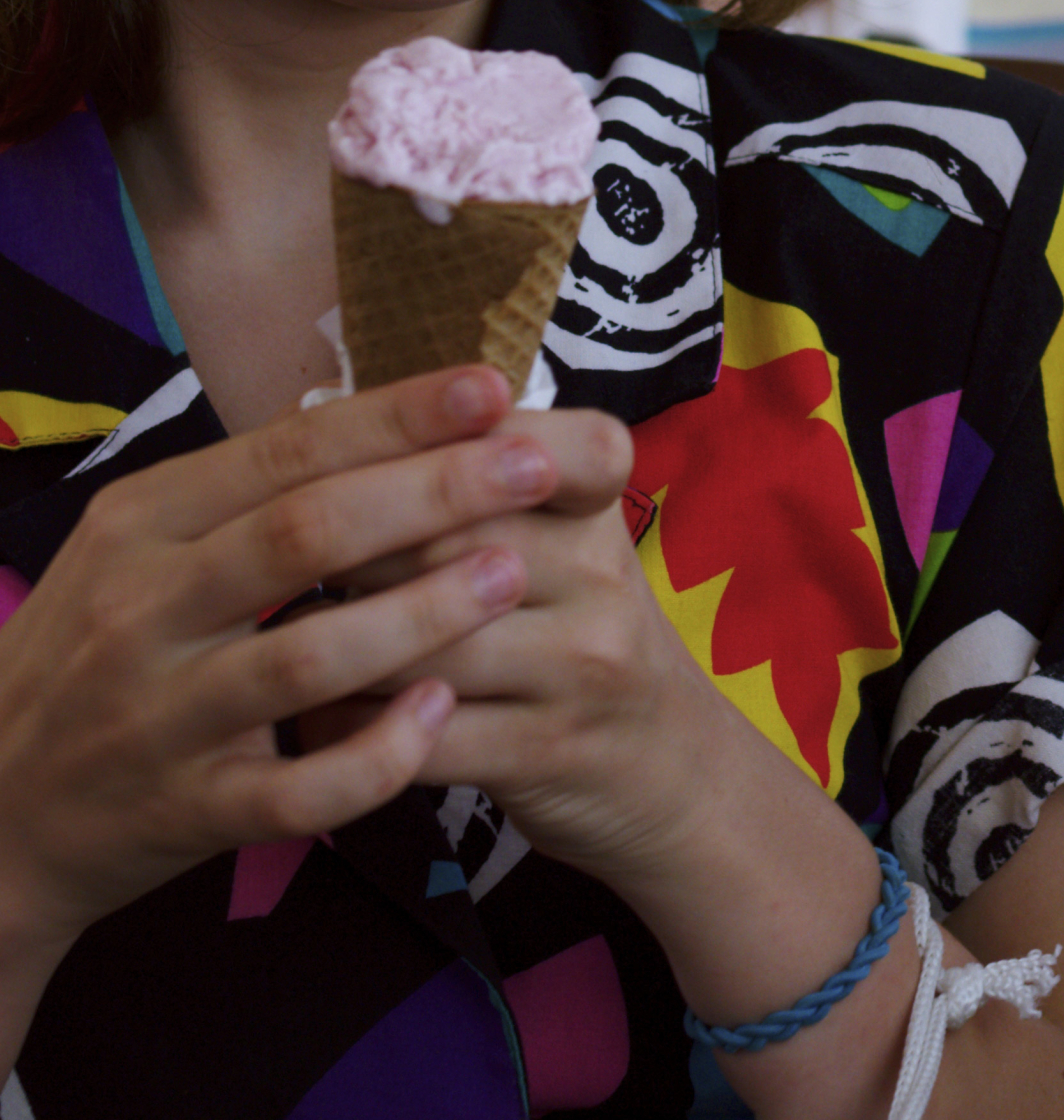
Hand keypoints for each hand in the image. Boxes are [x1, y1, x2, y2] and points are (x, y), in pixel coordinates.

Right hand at [0, 363, 564, 961]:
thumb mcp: (135, 547)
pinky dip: (376, 752)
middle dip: (433, 492)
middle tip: (535, 465)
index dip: (394, 417)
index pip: (283, 450)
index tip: (489, 388)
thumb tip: (373, 412)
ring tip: (512, 573)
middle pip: (305, 532)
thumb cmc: (95, 653)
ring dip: (422, 613)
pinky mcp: (188, 809)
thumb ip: (240, 491)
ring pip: (309, 657)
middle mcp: (145, 606)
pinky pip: (299, 788)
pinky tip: (438, 714)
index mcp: (141, 520)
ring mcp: (164, 714)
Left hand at [301, 404, 723, 899]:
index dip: (420, 441)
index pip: (514, 438)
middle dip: (344, 548)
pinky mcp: (548, 753)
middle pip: (440, 537)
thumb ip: (465, 477)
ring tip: (276, 634)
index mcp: (594, 500)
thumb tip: (313, 415)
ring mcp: (581, 666)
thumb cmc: (571, 628)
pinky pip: (422, 736)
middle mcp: (600, 573)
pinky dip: (350, 726)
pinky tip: (309, 716)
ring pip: (423, 641)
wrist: (668, 774)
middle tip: (269, 552)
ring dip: (335, 641)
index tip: (338, 457)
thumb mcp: (557, 539)